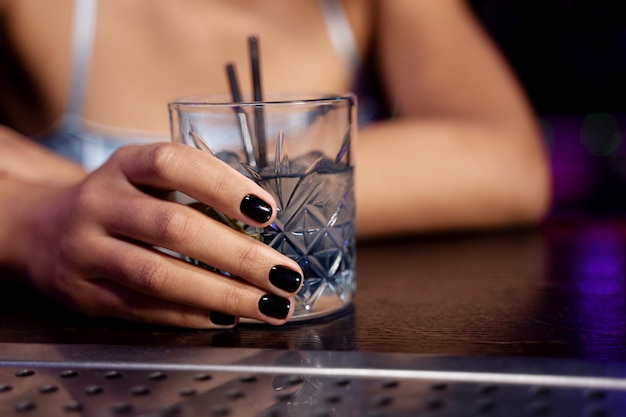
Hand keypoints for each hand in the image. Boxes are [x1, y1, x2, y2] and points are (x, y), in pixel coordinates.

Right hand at [18, 142, 302, 327]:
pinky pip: (142, 308)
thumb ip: (193, 191)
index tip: (268, 212)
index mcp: (124, 165)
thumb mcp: (144, 179)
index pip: (174, 164)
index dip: (223, 186)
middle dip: (238, 256)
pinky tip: (224, 317)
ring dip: (221, 293)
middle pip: (174, 227)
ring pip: (159, 275)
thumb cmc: (117, 201)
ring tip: (266, 304)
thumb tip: (263, 222)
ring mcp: (85, 250)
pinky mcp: (83, 294)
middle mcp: (100, 203)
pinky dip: (189, 315)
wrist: (41, 230)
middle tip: (284, 275)